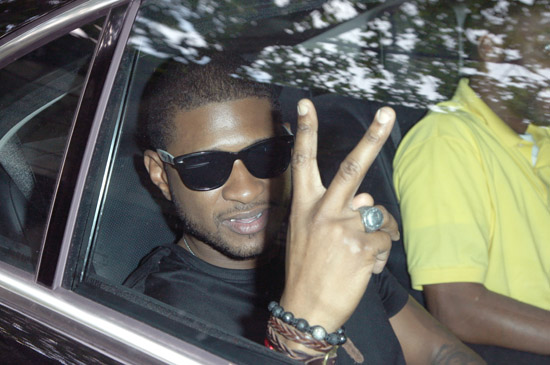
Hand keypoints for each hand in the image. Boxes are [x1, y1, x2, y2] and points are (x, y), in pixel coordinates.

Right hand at [280, 98, 398, 333]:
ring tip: (358, 254)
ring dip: (377, 232)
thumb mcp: (308, 234)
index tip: (305, 105)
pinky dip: (378, 254)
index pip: (303, 161)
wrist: (306, 310)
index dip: (305, 131)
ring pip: (378, 214)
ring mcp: (343, 227)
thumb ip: (337, 211)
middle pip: (353, 167)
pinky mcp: (362, 246)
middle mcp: (323, 211)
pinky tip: (362, 268)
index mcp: (304, 206)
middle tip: (387, 112)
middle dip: (372, 137)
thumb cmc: (308, 270)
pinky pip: (384, 239)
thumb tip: (367, 200)